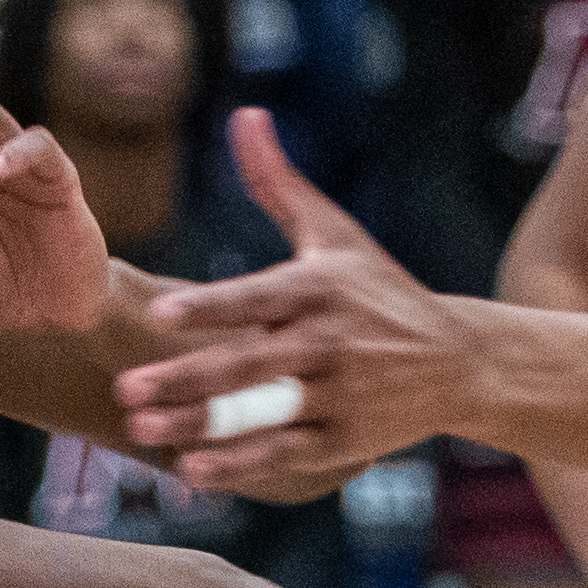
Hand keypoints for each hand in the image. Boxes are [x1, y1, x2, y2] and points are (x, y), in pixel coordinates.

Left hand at [117, 111, 471, 495]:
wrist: (459, 360)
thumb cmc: (380, 291)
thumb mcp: (335, 234)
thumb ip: (279, 183)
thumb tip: (245, 115)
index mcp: (317, 290)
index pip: (255, 299)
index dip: (209, 308)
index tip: (161, 315)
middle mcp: (327, 344)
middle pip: (247, 365)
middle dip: (186, 380)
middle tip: (128, 389)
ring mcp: (337, 396)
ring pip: (260, 417)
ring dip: (202, 428)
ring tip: (146, 433)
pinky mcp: (345, 441)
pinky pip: (285, 455)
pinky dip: (241, 466)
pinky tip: (194, 472)